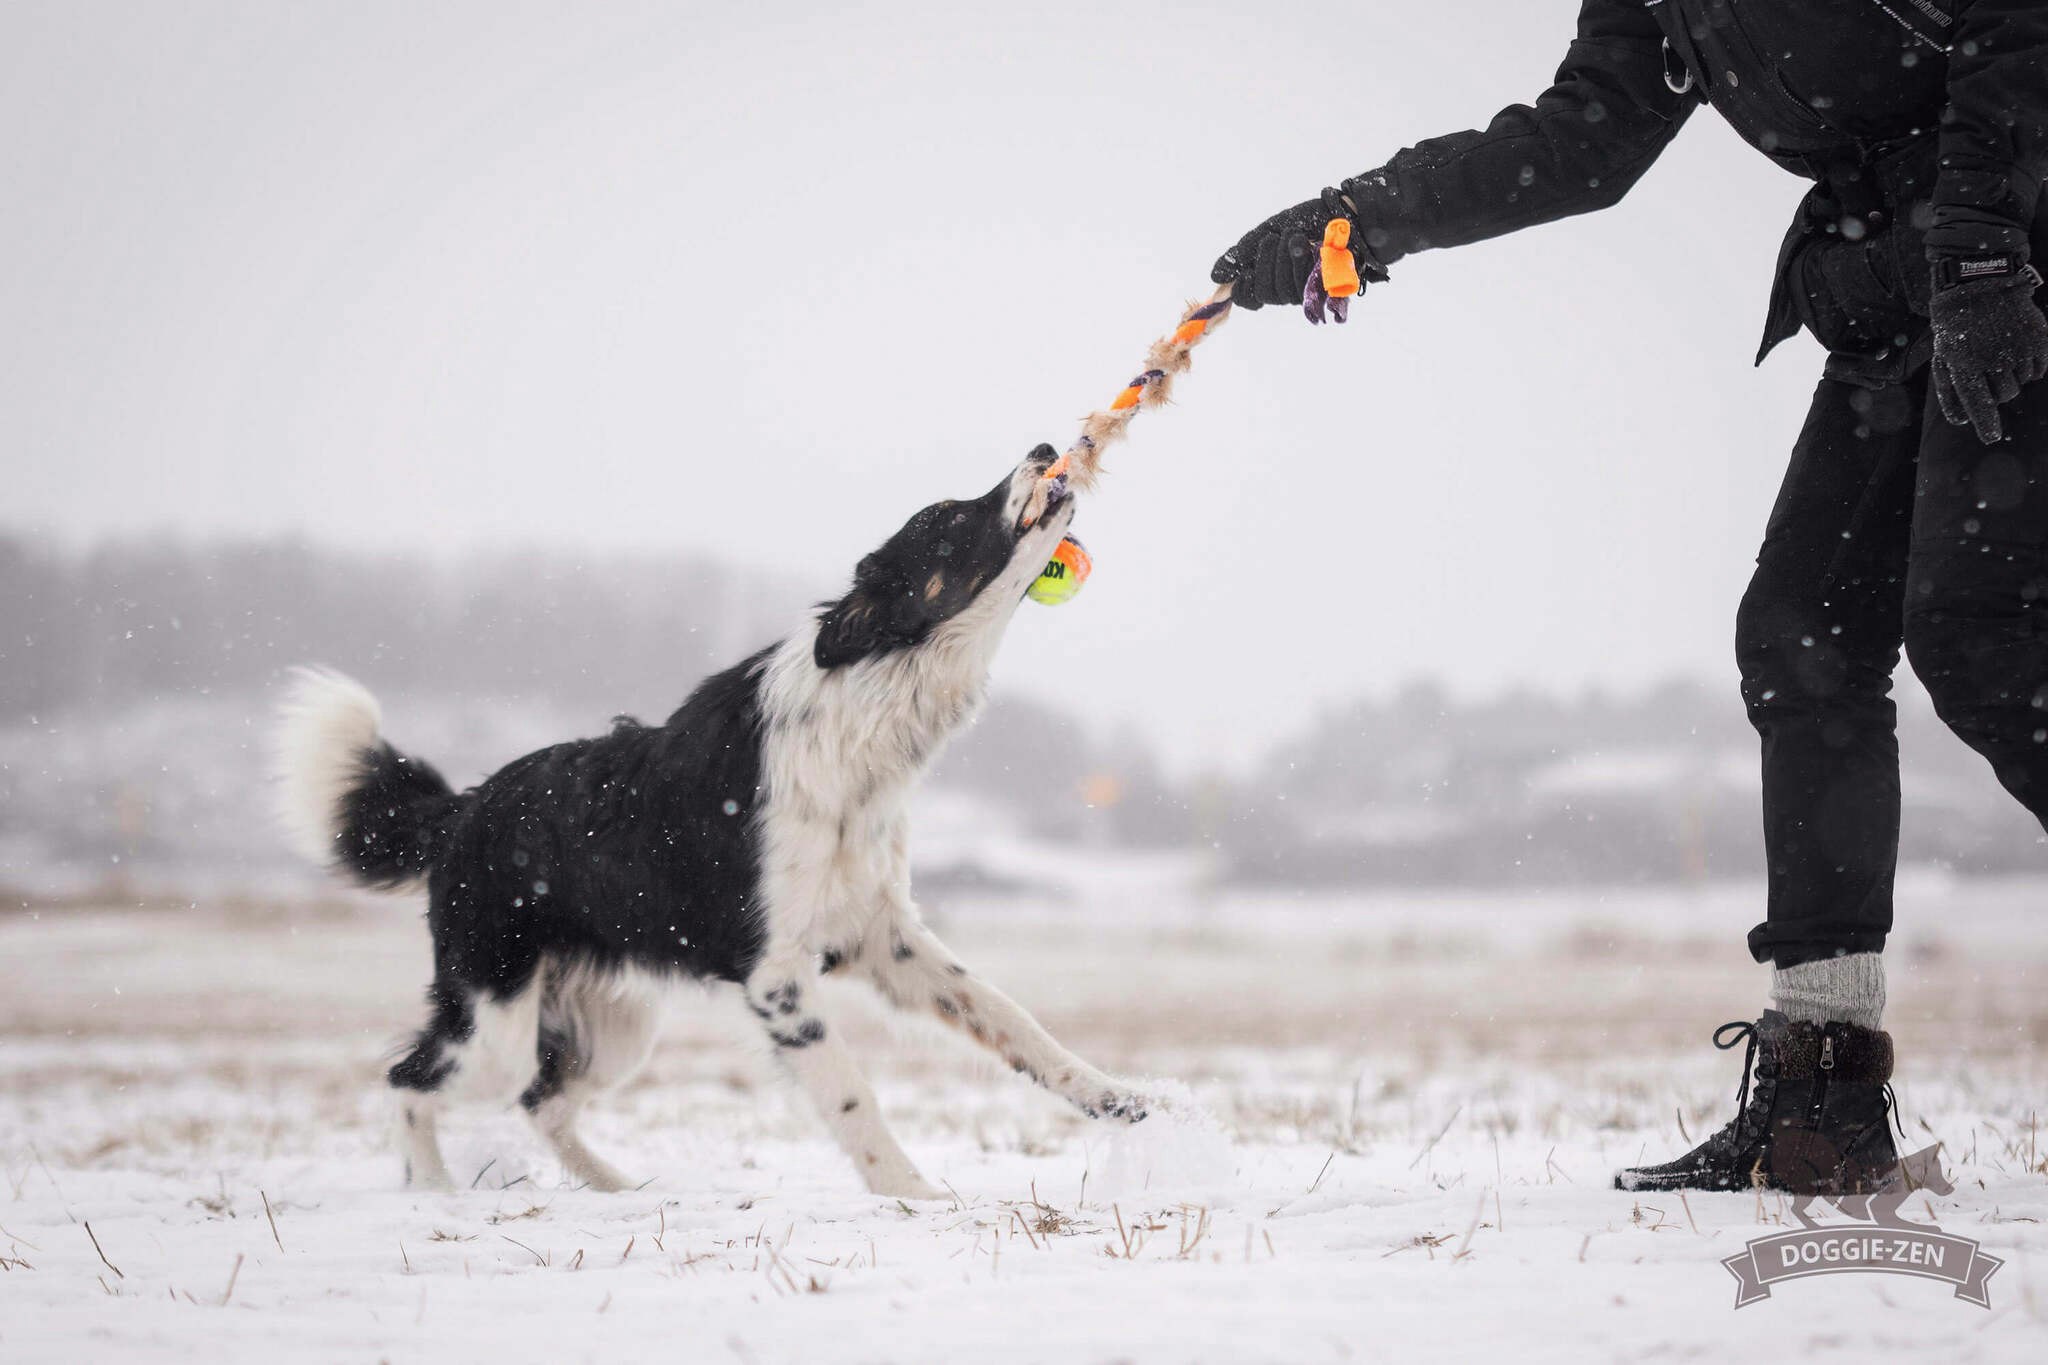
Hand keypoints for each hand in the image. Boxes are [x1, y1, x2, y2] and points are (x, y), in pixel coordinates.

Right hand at [1212, 187, 1385, 312]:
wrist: (1348, 213)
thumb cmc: (1310, 221)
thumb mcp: (1269, 231)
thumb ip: (1242, 253)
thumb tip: (1215, 278)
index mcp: (1271, 276)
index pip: (1248, 298)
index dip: (1243, 289)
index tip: (1245, 272)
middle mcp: (1288, 289)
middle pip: (1264, 292)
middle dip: (1265, 262)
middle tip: (1275, 239)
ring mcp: (1307, 291)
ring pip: (1282, 290)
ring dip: (1285, 257)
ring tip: (1297, 235)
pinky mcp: (1326, 291)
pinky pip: (1302, 287)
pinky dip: (1301, 261)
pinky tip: (1308, 244)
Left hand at [1930, 259, 2047, 444]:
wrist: (1982, 286)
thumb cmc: (1958, 328)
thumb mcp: (1945, 357)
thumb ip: (1950, 391)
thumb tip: (1960, 422)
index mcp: (1964, 363)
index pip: (1977, 402)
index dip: (1986, 422)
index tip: (1991, 438)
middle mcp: (1993, 358)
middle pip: (2002, 397)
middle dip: (1996, 389)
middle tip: (1989, 367)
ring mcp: (2018, 349)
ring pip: (2020, 384)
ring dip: (2012, 376)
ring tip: (2000, 352)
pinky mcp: (2039, 341)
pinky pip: (2038, 370)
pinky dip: (2029, 365)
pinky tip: (2016, 346)